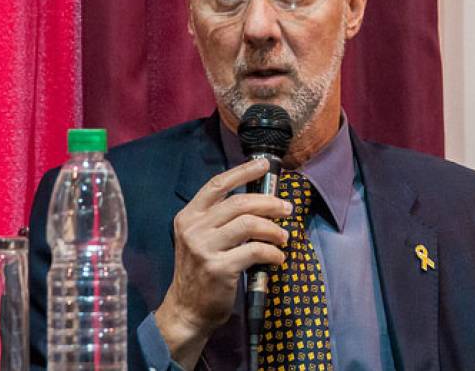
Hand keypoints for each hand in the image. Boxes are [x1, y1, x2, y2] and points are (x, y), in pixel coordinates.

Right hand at [154, 159, 292, 367]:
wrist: (187, 310)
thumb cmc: (201, 270)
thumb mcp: (200, 238)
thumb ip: (220, 219)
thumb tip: (260, 199)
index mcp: (188, 216)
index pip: (217, 185)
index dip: (243, 172)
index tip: (264, 165)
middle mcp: (194, 229)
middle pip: (239, 203)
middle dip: (269, 203)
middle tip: (287, 209)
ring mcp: (204, 248)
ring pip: (249, 224)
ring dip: (273, 229)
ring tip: (284, 236)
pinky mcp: (219, 268)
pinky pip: (255, 251)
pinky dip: (273, 253)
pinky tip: (278, 258)